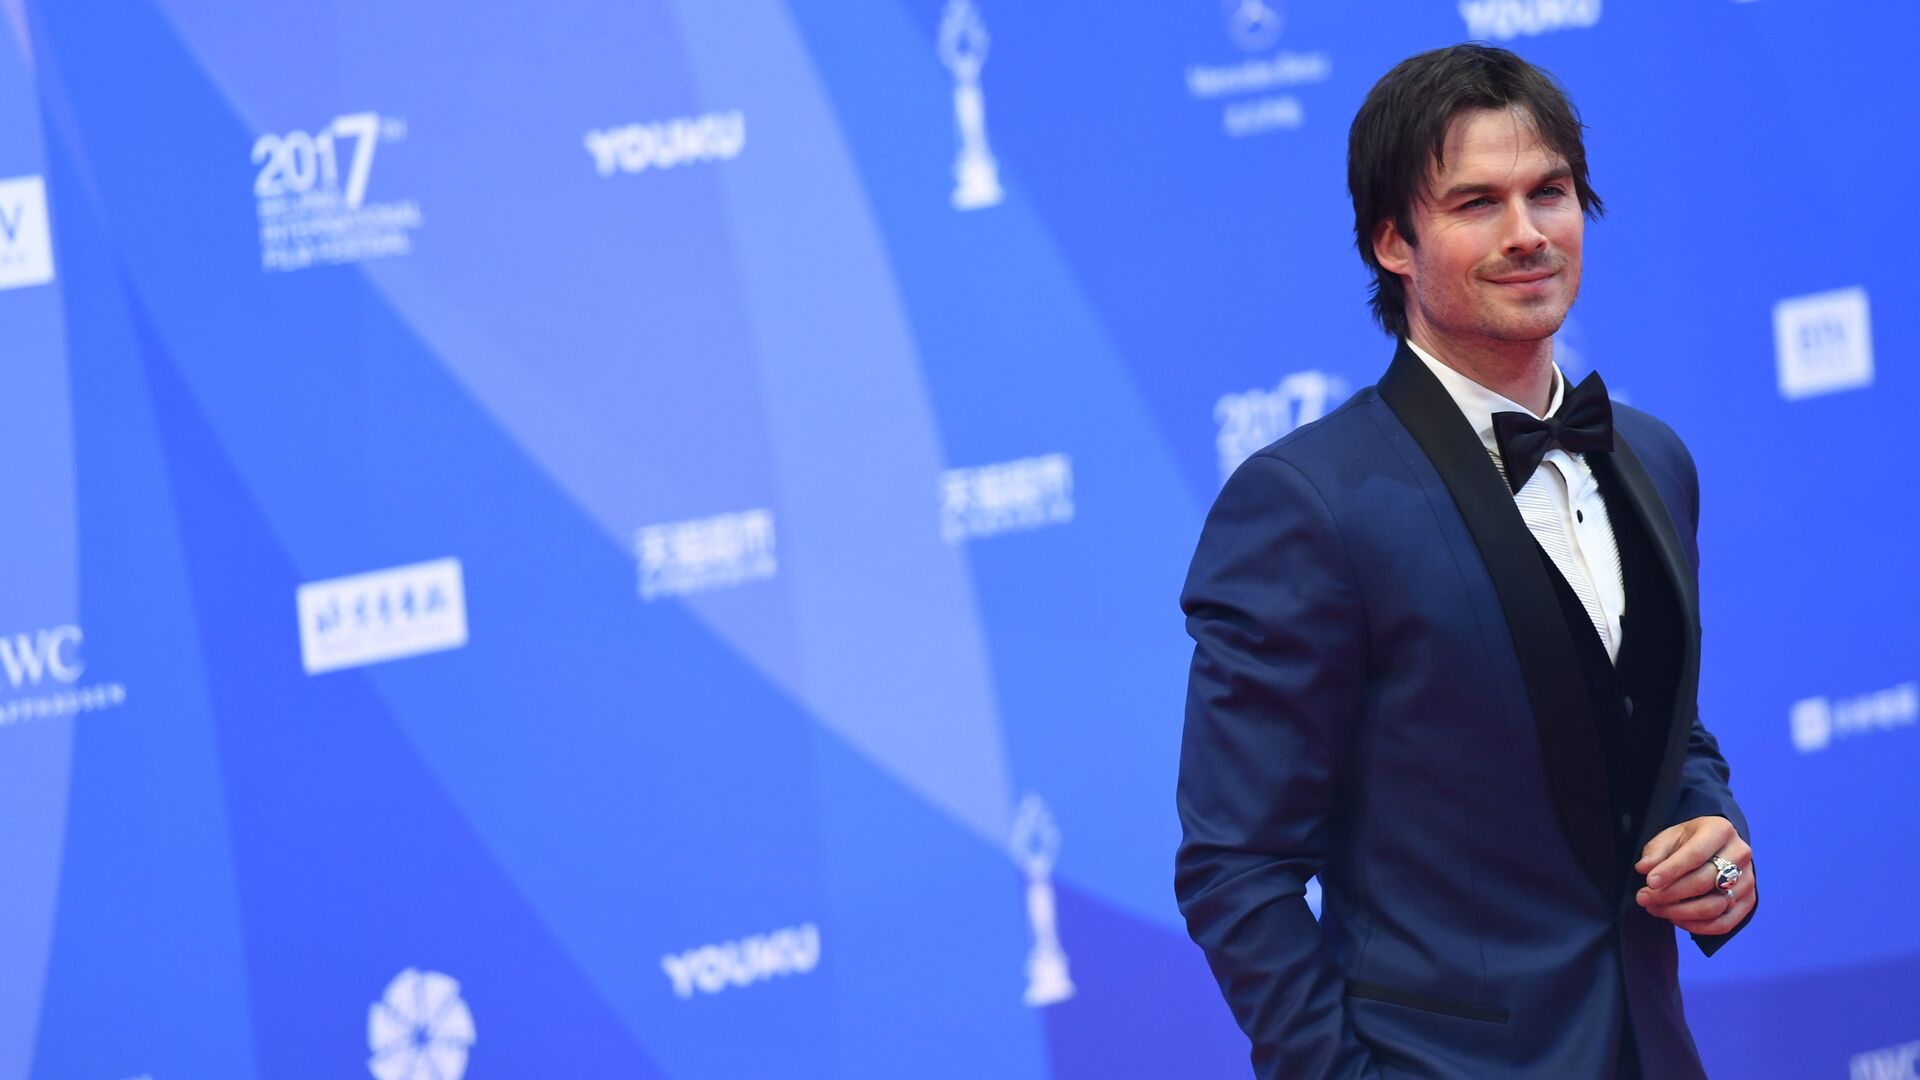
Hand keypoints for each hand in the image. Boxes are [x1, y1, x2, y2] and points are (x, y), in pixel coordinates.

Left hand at [1633, 815, 1754, 936]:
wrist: (1717, 847)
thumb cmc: (1690, 841)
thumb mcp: (1671, 836)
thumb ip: (1656, 851)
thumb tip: (1644, 868)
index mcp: (1720, 831)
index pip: (1696, 854)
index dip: (1671, 870)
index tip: (1649, 882)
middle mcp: (1740, 854)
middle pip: (1704, 882)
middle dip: (1669, 894)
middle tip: (1643, 898)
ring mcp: (1748, 880)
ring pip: (1713, 906)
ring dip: (1679, 913)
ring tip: (1654, 909)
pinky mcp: (1749, 901)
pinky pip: (1724, 923)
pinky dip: (1697, 927)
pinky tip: (1676, 920)